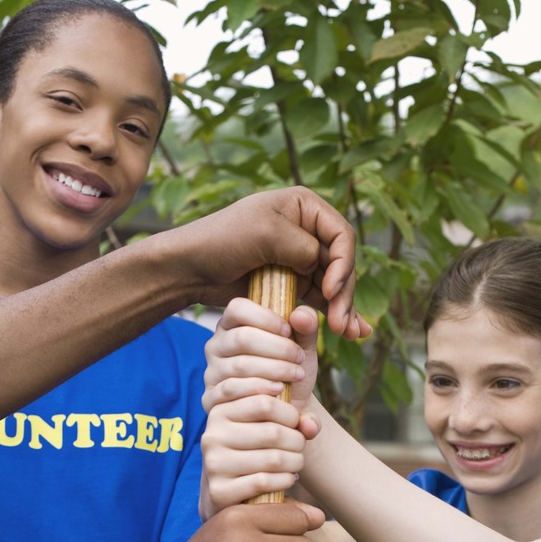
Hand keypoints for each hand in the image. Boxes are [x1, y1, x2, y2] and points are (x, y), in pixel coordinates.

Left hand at [175, 187, 371, 338]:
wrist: (191, 268)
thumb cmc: (223, 241)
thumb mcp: (266, 234)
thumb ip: (302, 247)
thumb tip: (324, 265)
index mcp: (304, 207)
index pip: (341, 235)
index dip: (342, 264)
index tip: (330, 291)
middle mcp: (306, 231)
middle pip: (340, 264)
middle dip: (344, 294)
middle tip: (342, 325)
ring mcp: (299, 258)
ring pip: (333, 285)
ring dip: (343, 310)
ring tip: (349, 334)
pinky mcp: (291, 283)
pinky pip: (318, 299)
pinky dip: (330, 314)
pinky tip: (347, 332)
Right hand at [201, 394, 308, 517]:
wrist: (226, 491)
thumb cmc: (252, 451)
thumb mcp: (266, 426)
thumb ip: (295, 419)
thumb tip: (311, 426)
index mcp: (220, 410)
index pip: (264, 402)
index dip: (289, 412)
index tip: (297, 421)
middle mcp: (212, 435)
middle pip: (273, 432)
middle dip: (297, 440)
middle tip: (300, 446)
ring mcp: (214, 464)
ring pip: (273, 459)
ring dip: (295, 462)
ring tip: (296, 462)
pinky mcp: (219, 490)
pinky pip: (264, 482)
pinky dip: (284, 480)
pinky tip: (288, 478)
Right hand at [203, 298, 320, 414]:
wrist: (285, 410)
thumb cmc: (289, 371)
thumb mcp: (302, 347)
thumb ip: (306, 327)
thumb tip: (300, 315)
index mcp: (231, 325)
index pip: (237, 308)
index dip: (265, 317)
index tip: (288, 331)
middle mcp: (216, 346)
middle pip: (242, 338)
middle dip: (277, 348)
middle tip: (299, 358)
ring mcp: (211, 373)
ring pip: (240, 365)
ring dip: (274, 369)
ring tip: (296, 374)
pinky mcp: (210, 398)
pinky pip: (232, 390)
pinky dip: (260, 389)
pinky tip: (280, 390)